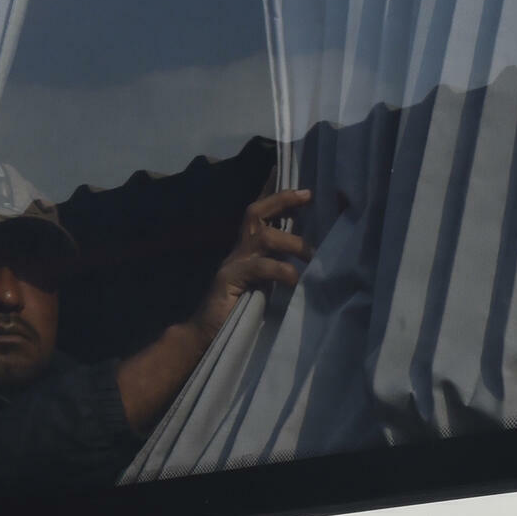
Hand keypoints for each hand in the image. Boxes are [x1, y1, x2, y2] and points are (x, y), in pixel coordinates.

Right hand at [192, 189, 311, 340]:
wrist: (204, 334)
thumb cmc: (238, 311)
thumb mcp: (262, 284)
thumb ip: (277, 267)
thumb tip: (310, 257)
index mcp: (246, 249)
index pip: (259, 214)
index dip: (275, 194)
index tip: (298, 181)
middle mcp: (239, 250)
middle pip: (256, 212)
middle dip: (282, 200)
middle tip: (308, 195)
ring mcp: (233, 264)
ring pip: (262, 236)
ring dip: (292, 242)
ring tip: (312, 256)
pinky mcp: (230, 280)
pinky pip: (259, 268)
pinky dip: (281, 270)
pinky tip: (294, 279)